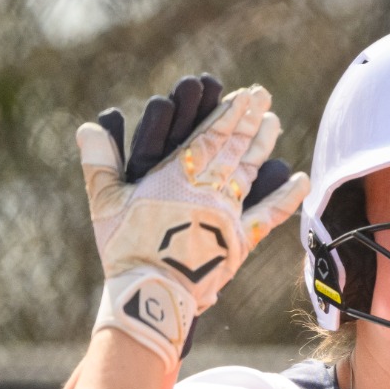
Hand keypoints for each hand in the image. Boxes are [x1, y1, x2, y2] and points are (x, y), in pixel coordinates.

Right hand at [78, 75, 307, 361]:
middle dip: (248, 119)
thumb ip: (99, 162)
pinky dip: (287, 196)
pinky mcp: (240, 242)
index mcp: (179, 177)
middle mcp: (210, 190)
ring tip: (273, 122)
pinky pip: (269, 215)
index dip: (228, 113)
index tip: (244, 94)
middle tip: (262, 96)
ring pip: (251, 172)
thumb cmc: (125, 249)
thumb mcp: (104, 203)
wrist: (153, 294)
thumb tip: (88, 127)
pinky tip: (301, 179)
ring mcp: (229, 215)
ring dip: (263, 145)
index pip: (210, 136)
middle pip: (235, 148)